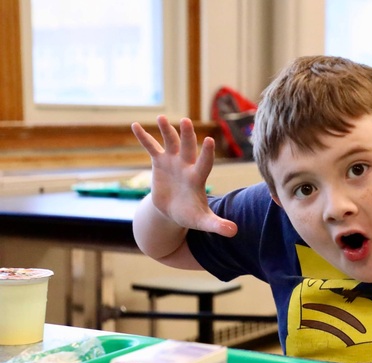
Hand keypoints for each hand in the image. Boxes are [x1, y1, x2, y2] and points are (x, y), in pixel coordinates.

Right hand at [131, 116, 236, 236]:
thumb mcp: (203, 221)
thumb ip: (217, 224)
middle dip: (187, 135)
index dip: (206, 153)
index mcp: (197, 178)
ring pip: (170, 143)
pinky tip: (134, 125)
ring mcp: (173, 161)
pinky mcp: (159, 162)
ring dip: (166, 131)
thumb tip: (234, 232)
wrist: (174, 210)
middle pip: (188, 147)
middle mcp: (187, 165)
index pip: (204, 163)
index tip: (209, 140)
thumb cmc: (190, 214)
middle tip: (186, 121)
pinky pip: (151, 147)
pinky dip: (144, 138)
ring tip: (161, 118)